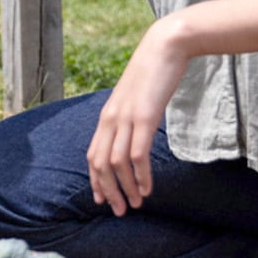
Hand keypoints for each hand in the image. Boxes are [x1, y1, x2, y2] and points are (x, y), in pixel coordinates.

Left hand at [88, 20, 190, 215]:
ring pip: (117, 164)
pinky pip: (137, 155)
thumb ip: (130, 116)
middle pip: (101, 164)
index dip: (96, 180)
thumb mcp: (135, 98)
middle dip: (109, 191)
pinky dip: (140, 176)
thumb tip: (133, 134)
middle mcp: (110, 119)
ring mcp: (126, 118)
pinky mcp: (144, 117)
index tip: (103, 199)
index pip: (93, 155)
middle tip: (120, 210)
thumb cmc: (153, 72)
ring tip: (136, 204)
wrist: (164, 46)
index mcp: (107, 115)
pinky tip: (147, 188)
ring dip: (126, 188)